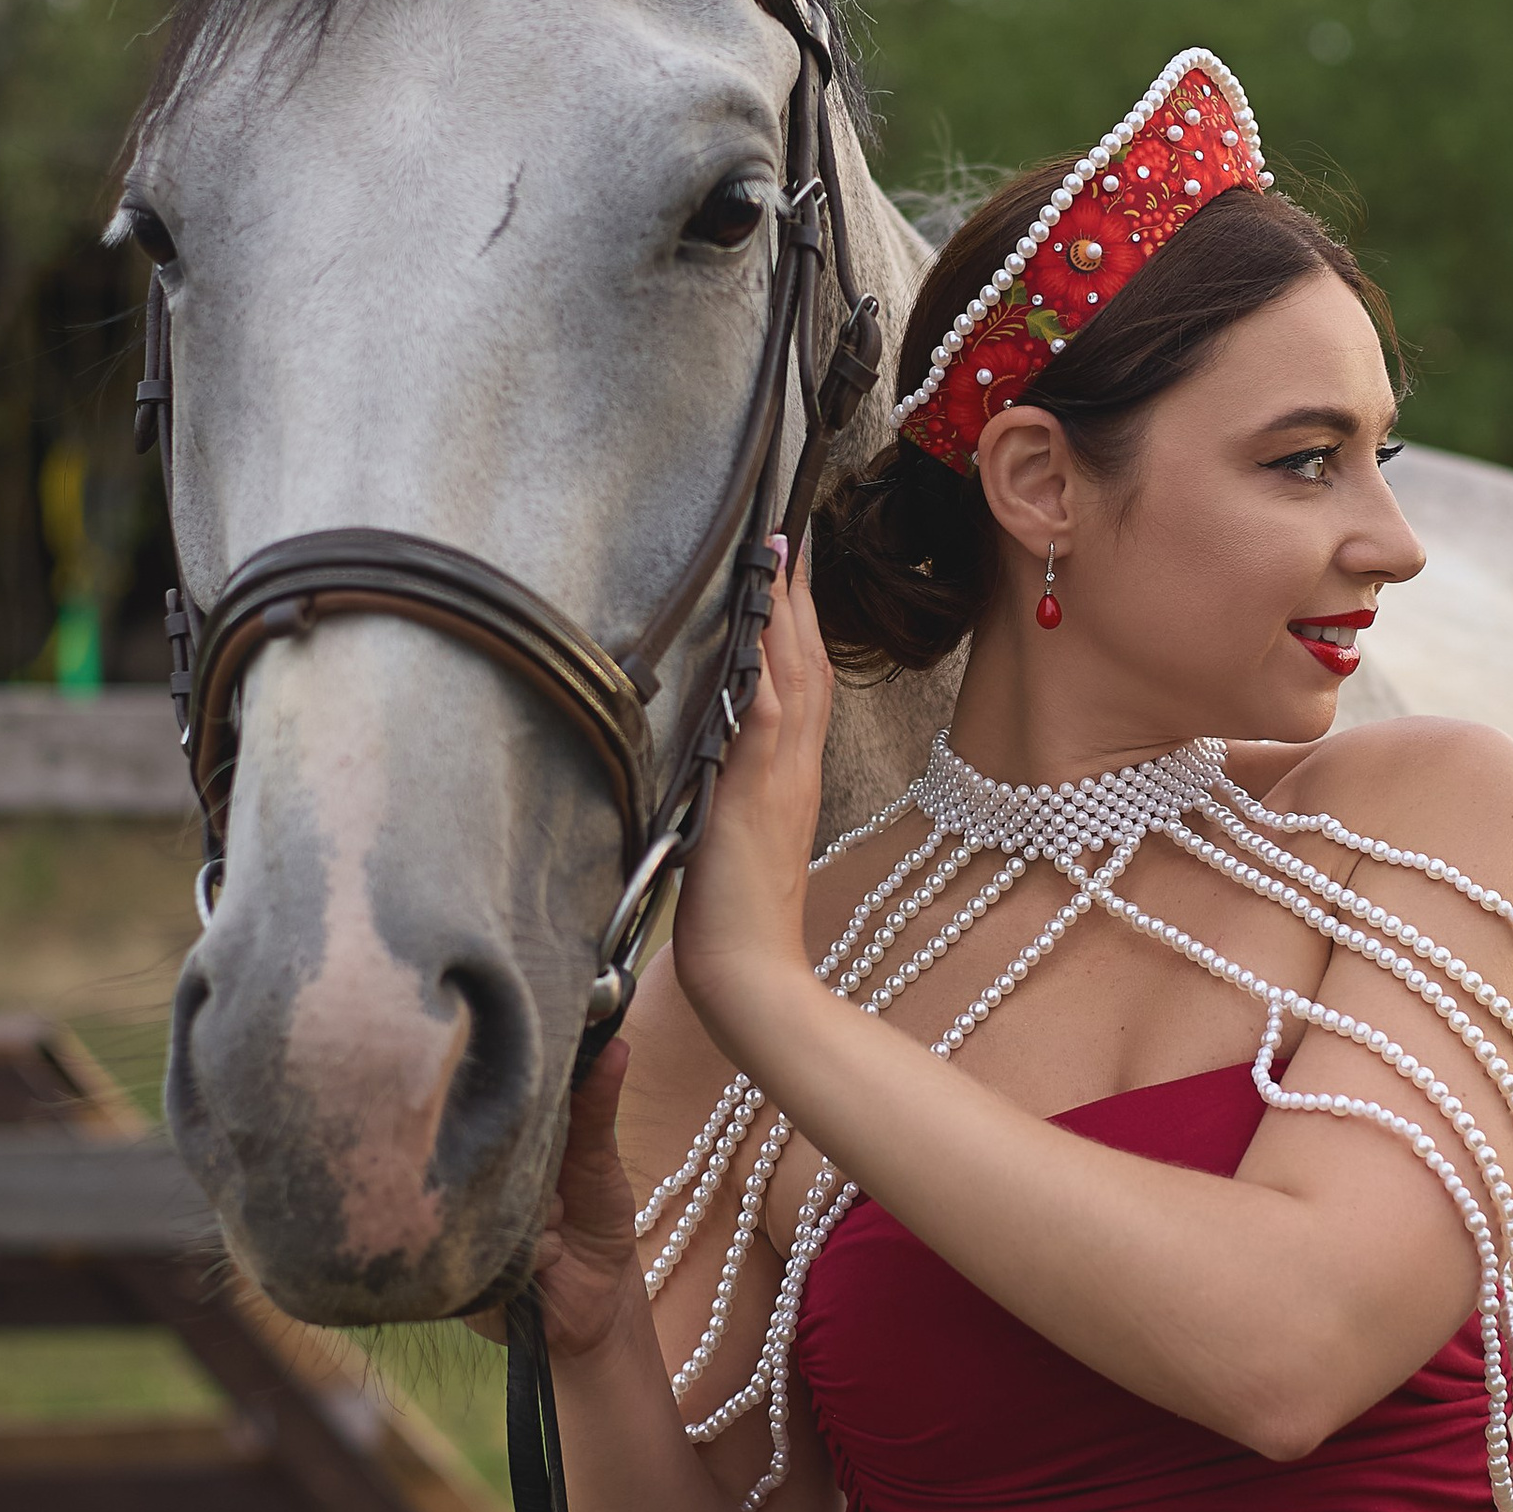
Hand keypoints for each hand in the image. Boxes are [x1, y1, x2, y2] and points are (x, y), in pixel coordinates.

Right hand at [470, 1036, 639, 1364]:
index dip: (516, 1100)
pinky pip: (506, 1249)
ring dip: (542, 1216)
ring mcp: (464, 1226)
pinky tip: (551, 1260)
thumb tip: (616, 1042)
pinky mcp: (466, 1272)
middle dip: (537, 1173)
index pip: (495, 1106)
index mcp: (501, 1147)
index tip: (533, 1096)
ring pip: (499, 1202)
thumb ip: (597, 1104)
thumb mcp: (600, 1158)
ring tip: (559, 1226)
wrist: (596, 1303)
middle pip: (491, 1153)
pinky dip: (541, 1253)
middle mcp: (475, 1181)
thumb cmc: (596, 1221)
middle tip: (562, 1189)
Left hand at [672, 534, 833, 1069]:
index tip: (789, 571)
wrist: (751, 977)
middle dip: (799, 597)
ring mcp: (781, 780)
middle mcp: (796, 769)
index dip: (800, 624)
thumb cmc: (734, 921)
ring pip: (795, 677)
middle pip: (809, 664)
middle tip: (790, 534)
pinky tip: (761, 627)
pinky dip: (767, 667)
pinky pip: (768, 718)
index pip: (804, 684)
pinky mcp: (756, 797)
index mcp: (791, 778)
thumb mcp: (729, 837)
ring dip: (787, 612)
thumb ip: (727, 791)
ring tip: (779, 552)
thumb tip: (703, 755)